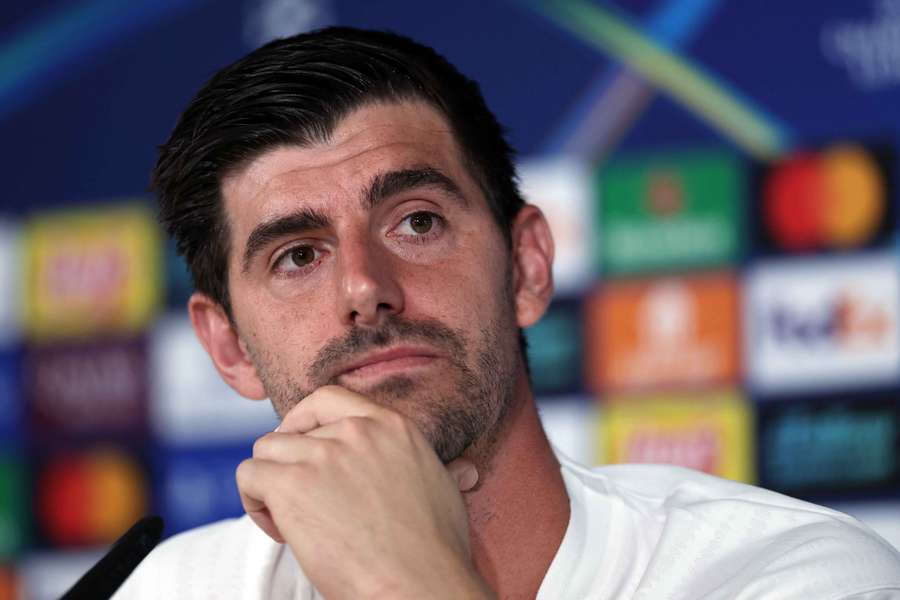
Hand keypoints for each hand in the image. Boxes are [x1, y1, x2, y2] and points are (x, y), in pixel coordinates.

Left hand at [236, 385, 492, 598]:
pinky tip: (282, 531)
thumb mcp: (445, 491)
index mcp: (392, 427)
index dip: (305, 421)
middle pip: (292, 429)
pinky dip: (254, 503)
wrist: (419, 586)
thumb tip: (467, 470)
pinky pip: (249, 476)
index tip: (302, 448)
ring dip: (270, 484)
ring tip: (291, 521)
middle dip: (289, 462)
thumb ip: (442, 469)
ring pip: (266, 451)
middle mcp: (356, 431)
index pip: (329, 399)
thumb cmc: (436, 552)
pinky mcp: (293, 484)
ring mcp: (322, 454)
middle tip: (300, 498)